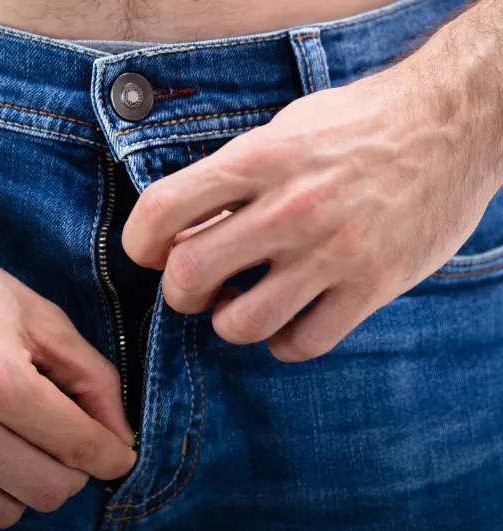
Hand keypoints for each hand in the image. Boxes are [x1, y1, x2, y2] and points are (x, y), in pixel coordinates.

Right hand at [0, 236, 135, 527]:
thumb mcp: (41, 317)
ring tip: (24, 441)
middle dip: (74, 470)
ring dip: (28, 484)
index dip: (112, 456)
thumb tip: (120, 436)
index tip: (118, 453)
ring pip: (4, 512)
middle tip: (68, 437)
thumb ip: (92, 377)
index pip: (78, 448)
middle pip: (47, 491)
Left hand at [122, 62, 500, 362]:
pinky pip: (302, 344)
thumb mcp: (282, 131)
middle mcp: (288, 208)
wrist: (452, 122)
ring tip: (244, 304)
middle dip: (180, 293)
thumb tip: (182, 228)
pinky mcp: (372, 285)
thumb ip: (230, 178)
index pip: (161, 211)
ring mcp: (331, 252)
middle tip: (198, 286)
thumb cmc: (357, 123)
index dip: (141, 243)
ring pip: (240, 324)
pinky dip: (283, 343)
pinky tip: (289, 320)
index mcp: (257, 161)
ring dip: (229, 323)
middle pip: (188, 277)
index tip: (153, 253)